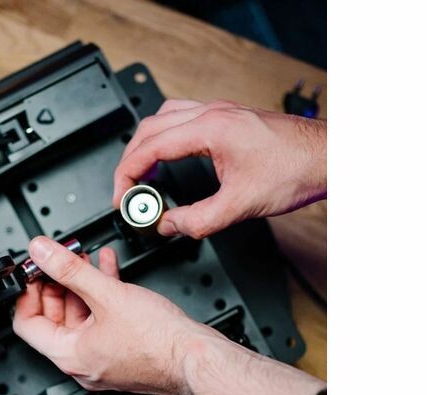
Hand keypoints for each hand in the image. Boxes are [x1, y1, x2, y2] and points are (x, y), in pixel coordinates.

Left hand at [12, 236, 217, 394]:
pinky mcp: (123, 349)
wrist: (197, 359)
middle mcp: (82, 362)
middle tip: (55, 259)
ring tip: (82, 258)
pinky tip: (107, 268)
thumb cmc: (159, 342)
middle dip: (54, 283)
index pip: (26, 324)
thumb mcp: (107, 294)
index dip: (26, 293)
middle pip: (53, 318)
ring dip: (79, 284)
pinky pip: (102, 318)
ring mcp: (103, 357)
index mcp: (69, 355)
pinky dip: (101, 292)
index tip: (32, 271)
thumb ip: (69, 269)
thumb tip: (41, 253)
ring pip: (80, 315)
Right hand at [112, 99, 326, 238]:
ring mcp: (219, 112)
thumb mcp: (239, 206)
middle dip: (131, 161)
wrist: (329, 157)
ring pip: (163, 118)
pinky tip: (169, 157)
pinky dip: (165, 138)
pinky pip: (182, 119)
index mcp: (210, 128)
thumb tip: (168, 225)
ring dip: (146, 146)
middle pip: (150, 128)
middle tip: (127, 192)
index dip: (128, 175)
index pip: (150, 147)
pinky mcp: (228, 117)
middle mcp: (212, 113)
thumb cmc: (295, 169)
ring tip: (142, 175)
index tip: (123, 197)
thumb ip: (196, 220)